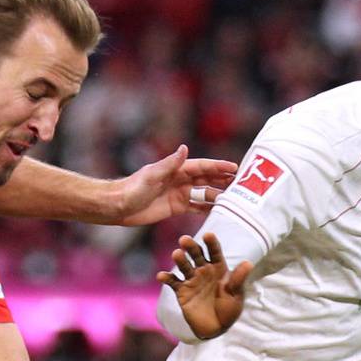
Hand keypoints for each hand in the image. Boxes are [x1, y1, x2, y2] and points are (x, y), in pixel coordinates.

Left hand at [113, 145, 237, 226]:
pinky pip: (195, 207)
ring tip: (235, 199)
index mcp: (176, 169)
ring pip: (204, 193)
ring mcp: (179, 193)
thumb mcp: (152, 175)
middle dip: (223, 180)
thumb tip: (185, 148)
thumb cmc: (132, 188)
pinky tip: (220, 211)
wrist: (119, 206)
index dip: (219, 167)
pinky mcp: (175, 207)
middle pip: (207, 178)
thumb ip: (170, 163)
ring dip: (218, 195)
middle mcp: (180, 179)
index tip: (235, 168)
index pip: (202, 167)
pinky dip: (207, 209)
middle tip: (242, 184)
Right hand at [157, 232, 250, 340]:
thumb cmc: (229, 310)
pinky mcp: (182, 291)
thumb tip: (248, 263)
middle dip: (191, 247)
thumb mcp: (236, 295)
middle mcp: (204, 271)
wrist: (216, 328)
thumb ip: (238, 279)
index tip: (208, 235)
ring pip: (184, 266)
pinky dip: (166, 278)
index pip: (215, 252)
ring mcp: (192, 280)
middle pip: (197, 255)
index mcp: (219, 268)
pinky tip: (161, 276)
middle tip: (184, 240)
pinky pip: (173, 282)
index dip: (211, 243)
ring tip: (176, 254)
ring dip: (180, 259)